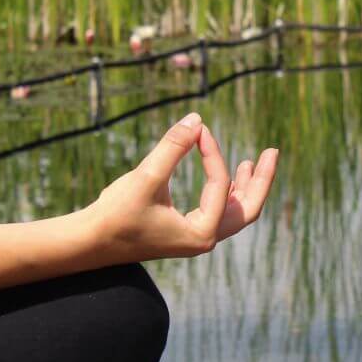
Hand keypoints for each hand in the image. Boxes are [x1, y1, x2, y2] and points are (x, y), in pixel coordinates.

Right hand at [84, 112, 279, 264]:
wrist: (88, 242)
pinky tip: (229, 177)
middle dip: (260, 180)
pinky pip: (218, 212)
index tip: (199, 130)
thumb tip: (197, 119)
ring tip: (254, 162)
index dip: (212, 153)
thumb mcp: (146, 177)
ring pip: (235, 212)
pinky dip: (227, 194)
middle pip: (247, 209)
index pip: (219, 185)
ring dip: (246, 187)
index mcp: (201, 233)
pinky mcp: (185, 232)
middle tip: (273, 152)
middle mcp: (204, 239)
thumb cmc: (116, 213)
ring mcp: (196, 238)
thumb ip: (172, 148)